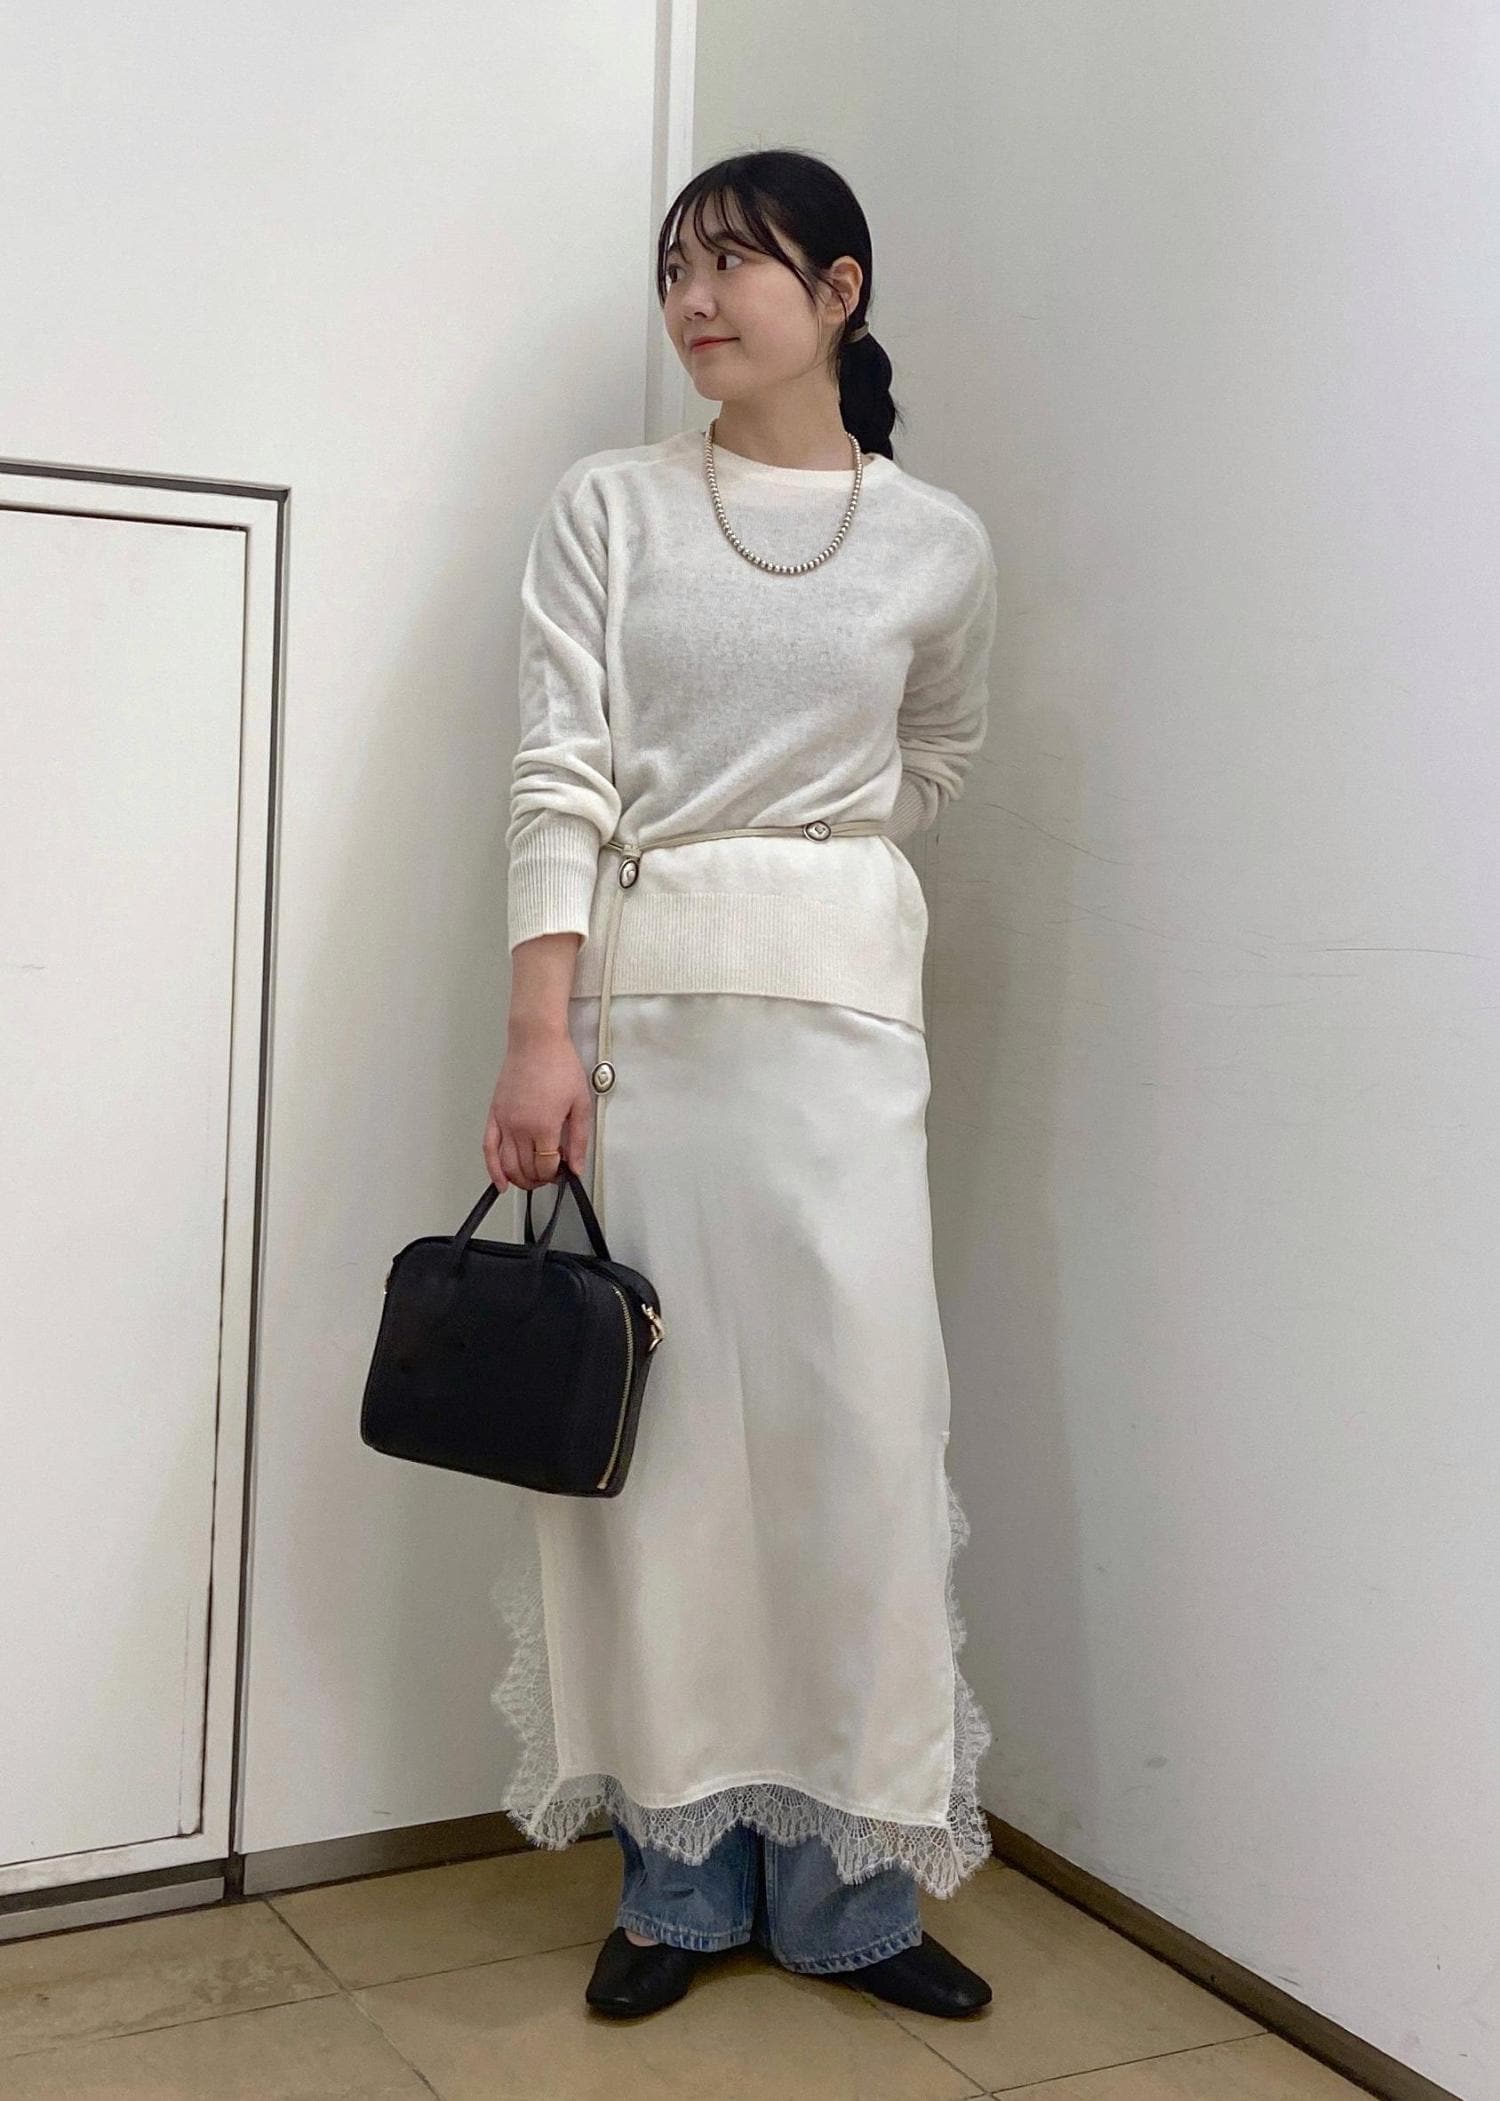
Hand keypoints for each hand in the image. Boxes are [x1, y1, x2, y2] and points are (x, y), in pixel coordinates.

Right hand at [483, 1034, 593, 1191]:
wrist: (537, 1041)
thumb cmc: (559, 1065)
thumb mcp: (580, 1104)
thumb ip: (578, 1140)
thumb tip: (576, 1166)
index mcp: (543, 1126)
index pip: (546, 1166)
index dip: (555, 1174)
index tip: (563, 1171)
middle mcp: (520, 1128)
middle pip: (526, 1169)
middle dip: (539, 1179)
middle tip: (550, 1176)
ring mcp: (504, 1122)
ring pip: (507, 1165)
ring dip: (519, 1179)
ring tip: (531, 1180)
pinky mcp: (494, 1114)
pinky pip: (489, 1149)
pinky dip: (493, 1170)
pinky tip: (500, 1183)